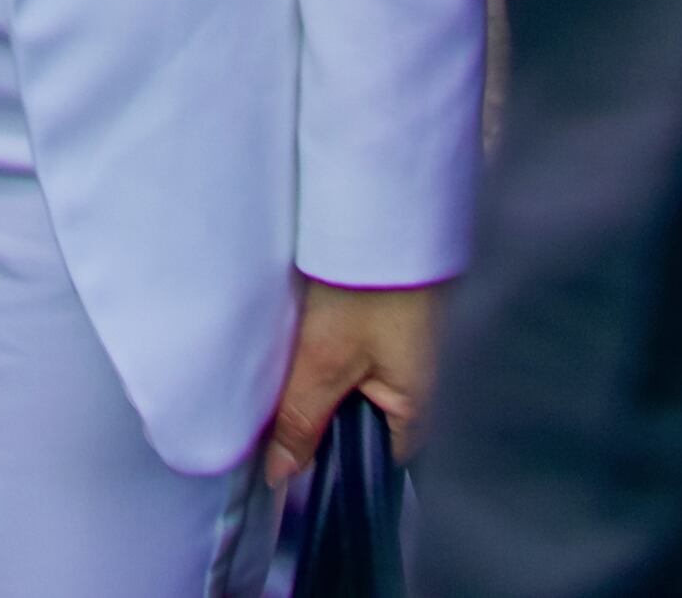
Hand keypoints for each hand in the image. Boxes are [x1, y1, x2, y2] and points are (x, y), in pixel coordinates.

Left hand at [262, 277, 442, 486]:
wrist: (387, 205)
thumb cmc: (371, 285)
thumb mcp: (326, 359)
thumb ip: (303, 421)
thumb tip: (280, 476)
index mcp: (413, 405)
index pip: (375, 462)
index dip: (331, 467)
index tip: (283, 464)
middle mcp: (411, 380)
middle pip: (356, 422)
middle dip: (315, 418)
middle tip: (268, 414)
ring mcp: (398, 346)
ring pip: (346, 383)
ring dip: (313, 380)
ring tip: (276, 372)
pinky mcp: (381, 315)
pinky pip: (346, 351)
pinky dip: (318, 349)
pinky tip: (292, 339)